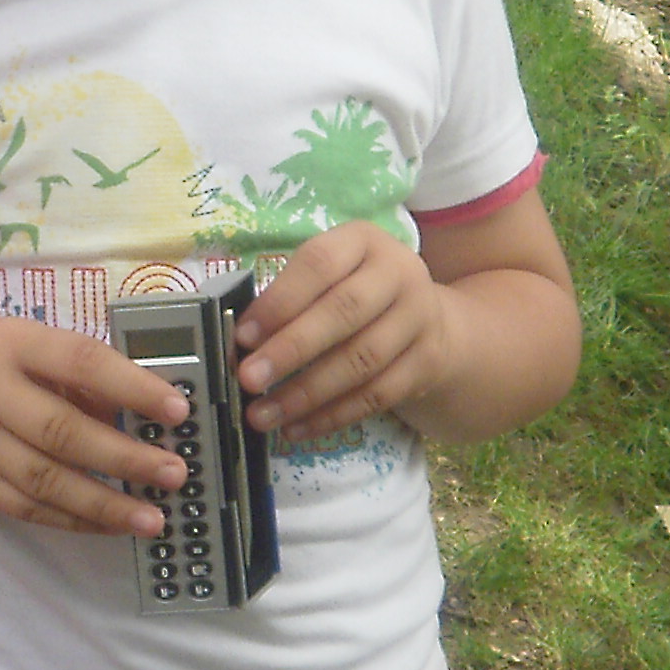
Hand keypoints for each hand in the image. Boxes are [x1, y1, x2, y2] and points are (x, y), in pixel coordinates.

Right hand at [0, 317, 190, 535]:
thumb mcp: (35, 354)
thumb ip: (85, 380)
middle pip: (60, 429)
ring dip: (105, 503)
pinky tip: (112, 525)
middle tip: (173, 473)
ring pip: (44, 479)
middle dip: (124, 456)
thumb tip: (152, 418)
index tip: (178, 411)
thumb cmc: (0, 372)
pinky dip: (75, 519)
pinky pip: (27, 508)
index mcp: (11, 342)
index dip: (131, 387)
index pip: (79, 361)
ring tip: (152, 517)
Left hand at [238, 221, 460, 439]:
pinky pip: (377, 396)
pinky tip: (296, 428)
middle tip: (249, 380)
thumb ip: (290, 296)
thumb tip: (242, 343)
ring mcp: (420, 318)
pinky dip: (332, 416)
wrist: (427, 318)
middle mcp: (399, 273)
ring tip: (263, 415)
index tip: (243, 336)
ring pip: (361, 361)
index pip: (319, 264)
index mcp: (363, 241)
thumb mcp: (329, 274)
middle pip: (344, 312)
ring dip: (306, 393)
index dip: (280, 301)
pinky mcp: (427, 363)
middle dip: (291, 349)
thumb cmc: (356, 290)